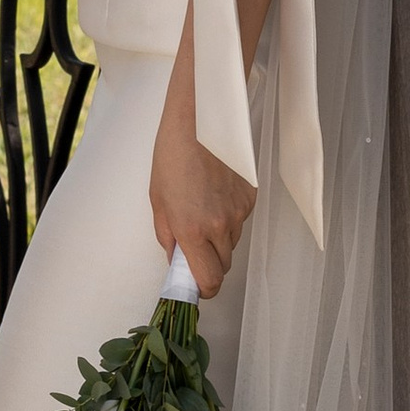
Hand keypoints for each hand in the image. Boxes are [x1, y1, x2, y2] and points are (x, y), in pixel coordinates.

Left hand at [150, 123, 255, 297]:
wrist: (201, 121)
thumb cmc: (173, 155)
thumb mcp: (158, 201)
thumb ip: (168, 237)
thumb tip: (176, 259)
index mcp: (192, 230)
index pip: (209, 281)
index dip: (203, 289)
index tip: (195, 284)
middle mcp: (219, 226)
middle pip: (223, 265)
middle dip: (209, 262)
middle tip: (194, 244)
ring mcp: (239, 212)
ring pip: (232, 243)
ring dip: (219, 238)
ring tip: (203, 208)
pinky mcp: (251, 198)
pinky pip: (241, 220)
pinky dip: (229, 216)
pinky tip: (216, 193)